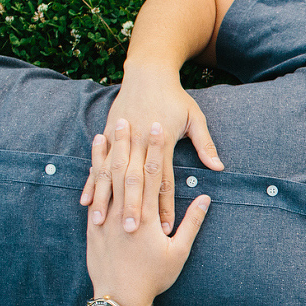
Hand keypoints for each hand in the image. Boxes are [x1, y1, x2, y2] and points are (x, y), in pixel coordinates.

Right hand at [80, 65, 222, 235]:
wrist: (148, 72)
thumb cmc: (175, 98)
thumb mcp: (195, 118)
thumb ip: (205, 145)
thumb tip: (218, 167)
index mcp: (160, 143)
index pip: (163, 181)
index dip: (163, 204)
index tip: (165, 227)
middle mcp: (138, 144)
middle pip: (134, 182)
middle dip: (132, 207)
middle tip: (130, 232)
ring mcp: (120, 141)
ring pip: (110, 176)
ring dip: (107, 201)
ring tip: (102, 223)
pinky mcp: (107, 137)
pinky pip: (97, 166)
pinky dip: (92, 184)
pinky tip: (87, 202)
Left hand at [85, 120, 210, 305]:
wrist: (120, 298)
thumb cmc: (154, 277)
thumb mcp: (179, 252)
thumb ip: (192, 223)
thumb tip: (205, 199)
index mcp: (148, 216)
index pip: (154, 174)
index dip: (156, 148)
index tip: (157, 128)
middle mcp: (126, 212)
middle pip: (127, 170)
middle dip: (128, 143)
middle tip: (128, 119)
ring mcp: (107, 218)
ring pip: (107, 179)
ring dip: (107, 154)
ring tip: (108, 131)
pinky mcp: (94, 225)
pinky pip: (95, 194)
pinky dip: (95, 175)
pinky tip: (95, 160)